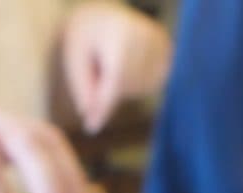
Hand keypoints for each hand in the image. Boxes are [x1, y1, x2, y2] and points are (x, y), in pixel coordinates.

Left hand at [62, 1, 171, 133]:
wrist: (103, 14)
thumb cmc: (84, 38)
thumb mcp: (74, 61)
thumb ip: (83, 90)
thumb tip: (92, 121)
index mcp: (121, 36)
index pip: (115, 81)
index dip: (102, 107)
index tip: (91, 128)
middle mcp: (146, 37)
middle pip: (127, 87)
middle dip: (108, 91)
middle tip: (95, 71)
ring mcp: (160, 42)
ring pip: (141, 88)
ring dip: (123, 87)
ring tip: (110, 64)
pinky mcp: (168, 49)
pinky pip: (151, 83)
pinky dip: (135, 83)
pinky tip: (124, 66)